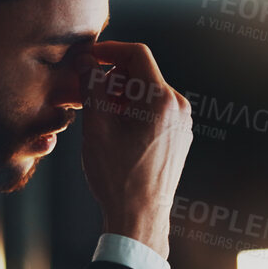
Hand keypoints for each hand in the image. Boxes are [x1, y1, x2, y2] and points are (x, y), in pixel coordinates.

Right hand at [78, 42, 191, 258]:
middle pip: (142, 74)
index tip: (88, 58)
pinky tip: (114, 132)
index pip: (136, 54)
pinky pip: (154, 112)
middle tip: (86, 96)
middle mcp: (178, 107)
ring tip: (98, 118)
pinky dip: (133, 112)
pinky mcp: (178, 138)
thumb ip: (91, 86)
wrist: (139, 218)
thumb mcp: (96, 127)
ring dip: (121, 97)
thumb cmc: (117, 176)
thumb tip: (86, 61)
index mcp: (161, 99)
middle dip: (112, 79)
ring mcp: (181, 124)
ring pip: (147, 94)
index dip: (109, 50)